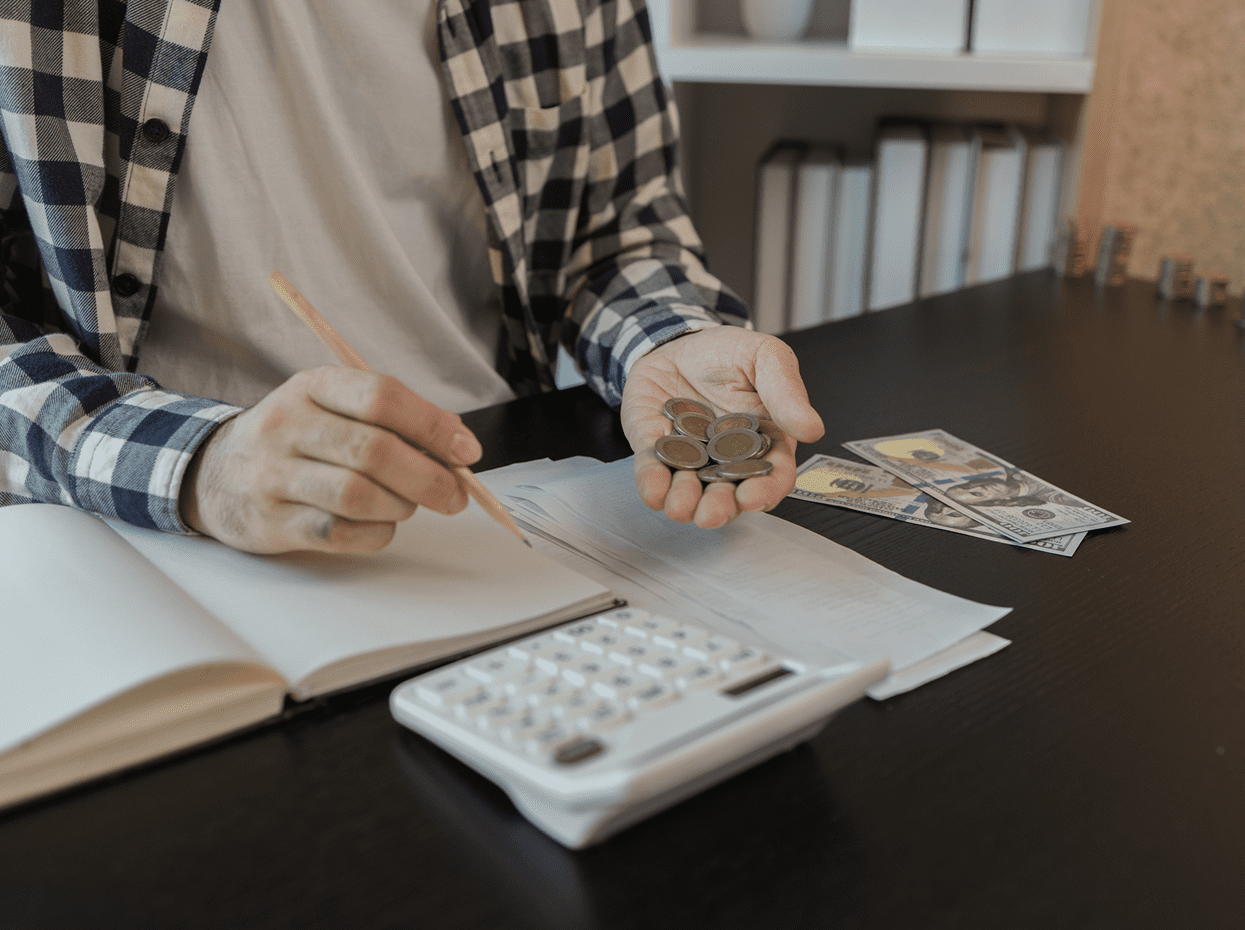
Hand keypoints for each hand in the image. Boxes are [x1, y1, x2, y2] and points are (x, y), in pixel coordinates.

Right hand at [180, 366, 481, 553]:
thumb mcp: (334, 408)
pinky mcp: (270, 521)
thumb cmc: (297, 439)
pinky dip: (375, 533)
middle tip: (454, 494)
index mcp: (313, 386)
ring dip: (400, 506)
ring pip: (358, 496)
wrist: (215, 472)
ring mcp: (273, 475)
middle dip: (429, 477)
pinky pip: (339, 533)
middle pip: (374, 451)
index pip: (382, 396)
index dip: (433, 426)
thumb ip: (393, 420)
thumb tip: (457, 445)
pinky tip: (379, 524)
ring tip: (407, 505)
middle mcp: (288, 426)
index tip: (466, 451)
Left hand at [621, 327, 823, 528]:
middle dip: (720, 509)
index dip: (765, 492)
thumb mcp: (765, 358)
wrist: (680, 339)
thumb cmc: (728, 352)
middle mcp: (728, 460)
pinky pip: (653, 471)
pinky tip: (653, 492)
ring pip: (691, 493)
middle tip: (711, 512)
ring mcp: (690, 458)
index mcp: (765, 442)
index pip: (772, 477)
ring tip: (680, 505)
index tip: (752, 497)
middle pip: (730, 496)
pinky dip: (652, 484)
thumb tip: (812, 429)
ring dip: (686, 504)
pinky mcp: (655, 448)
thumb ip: (787, 392)